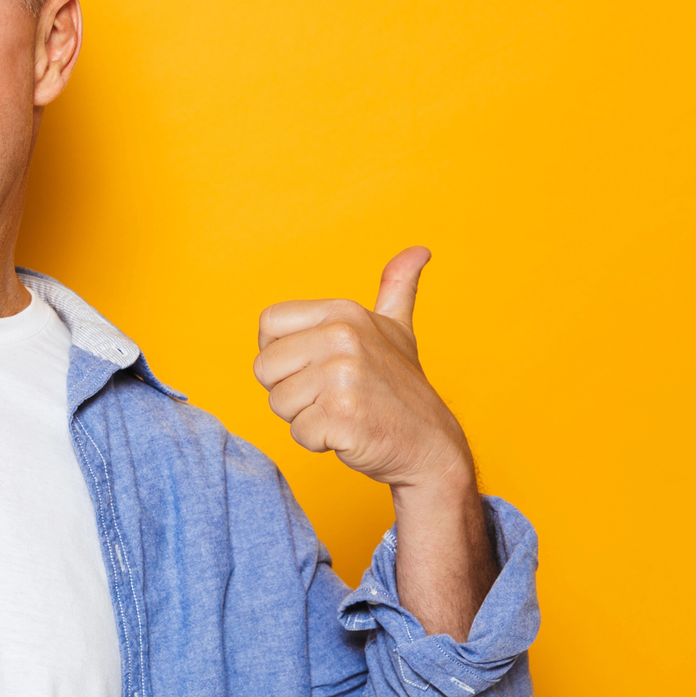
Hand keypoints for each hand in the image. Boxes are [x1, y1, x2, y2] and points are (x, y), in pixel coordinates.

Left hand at [255, 248, 495, 637]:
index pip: (268, 325)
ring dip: (305, 417)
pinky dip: (318, 441)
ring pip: (278, 403)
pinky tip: (349, 432)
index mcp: (343, 312)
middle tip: (332, 395)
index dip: (282, 353)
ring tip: (343, 411)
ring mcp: (342, 376)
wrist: (430, 445)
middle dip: (290, 390)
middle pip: (265, 368)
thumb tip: (419, 250)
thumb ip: (397, 288)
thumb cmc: (401, 389)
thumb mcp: (397, 330)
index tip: (315, 366)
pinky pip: (297, 432)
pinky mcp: (341, 416)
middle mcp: (342, 337)